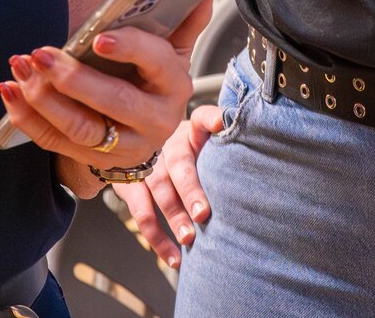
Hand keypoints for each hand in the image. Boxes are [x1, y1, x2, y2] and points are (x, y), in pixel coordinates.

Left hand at [0, 13, 197, 176]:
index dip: (130, 48)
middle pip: (114, 102)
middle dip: (73, 79)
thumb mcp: (173, 50)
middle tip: (41, 54)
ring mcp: (125, 146)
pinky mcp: (95, 161)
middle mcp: (156, 120)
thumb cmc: (151, 76)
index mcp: (175, 83)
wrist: (145, 127)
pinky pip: (55, 143)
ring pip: (82, 129)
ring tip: (20, 69)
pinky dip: (28, 119)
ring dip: (44, 100)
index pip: (156, 62)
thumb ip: (186, 19)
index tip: (99, 38)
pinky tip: (10, 92)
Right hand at [114, 105, 223, 266]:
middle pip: (178, 163)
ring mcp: (146, 164)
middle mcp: (166, 143)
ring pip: (158, 189)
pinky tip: (174, 257)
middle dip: (190, 189)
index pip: (202, 117)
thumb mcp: (202, 141)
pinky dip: (157, 238)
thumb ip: (222, 143)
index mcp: (190, 131)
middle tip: (203, 214)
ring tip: (189, 239)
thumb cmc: (186, 151)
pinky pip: (142, 214)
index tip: (222, 125)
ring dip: (173, 216)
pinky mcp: (129, 186)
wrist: (140, 149)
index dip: (212, 119)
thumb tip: (245, 139)